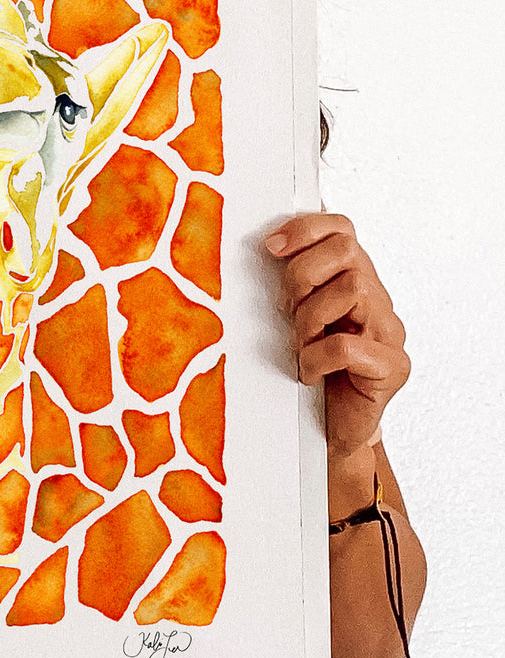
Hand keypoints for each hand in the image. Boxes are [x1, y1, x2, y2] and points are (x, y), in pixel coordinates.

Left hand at [264, 214, 409, 460]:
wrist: (330, 429)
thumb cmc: (309, 367)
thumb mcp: (292, 315)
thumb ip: (290, 281)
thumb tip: (264, 247)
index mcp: (353, 278)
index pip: (342, 228)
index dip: (306, 229)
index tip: (271, 247)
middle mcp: (377, 299)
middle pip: (346, 250)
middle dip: (302, 275)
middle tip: (287, 309)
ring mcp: (389, 332)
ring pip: (353, 289)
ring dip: (310, 317)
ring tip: (300, 344)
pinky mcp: (393, 367)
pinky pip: (348, 347)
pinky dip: (317, 358)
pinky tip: (309, 371)